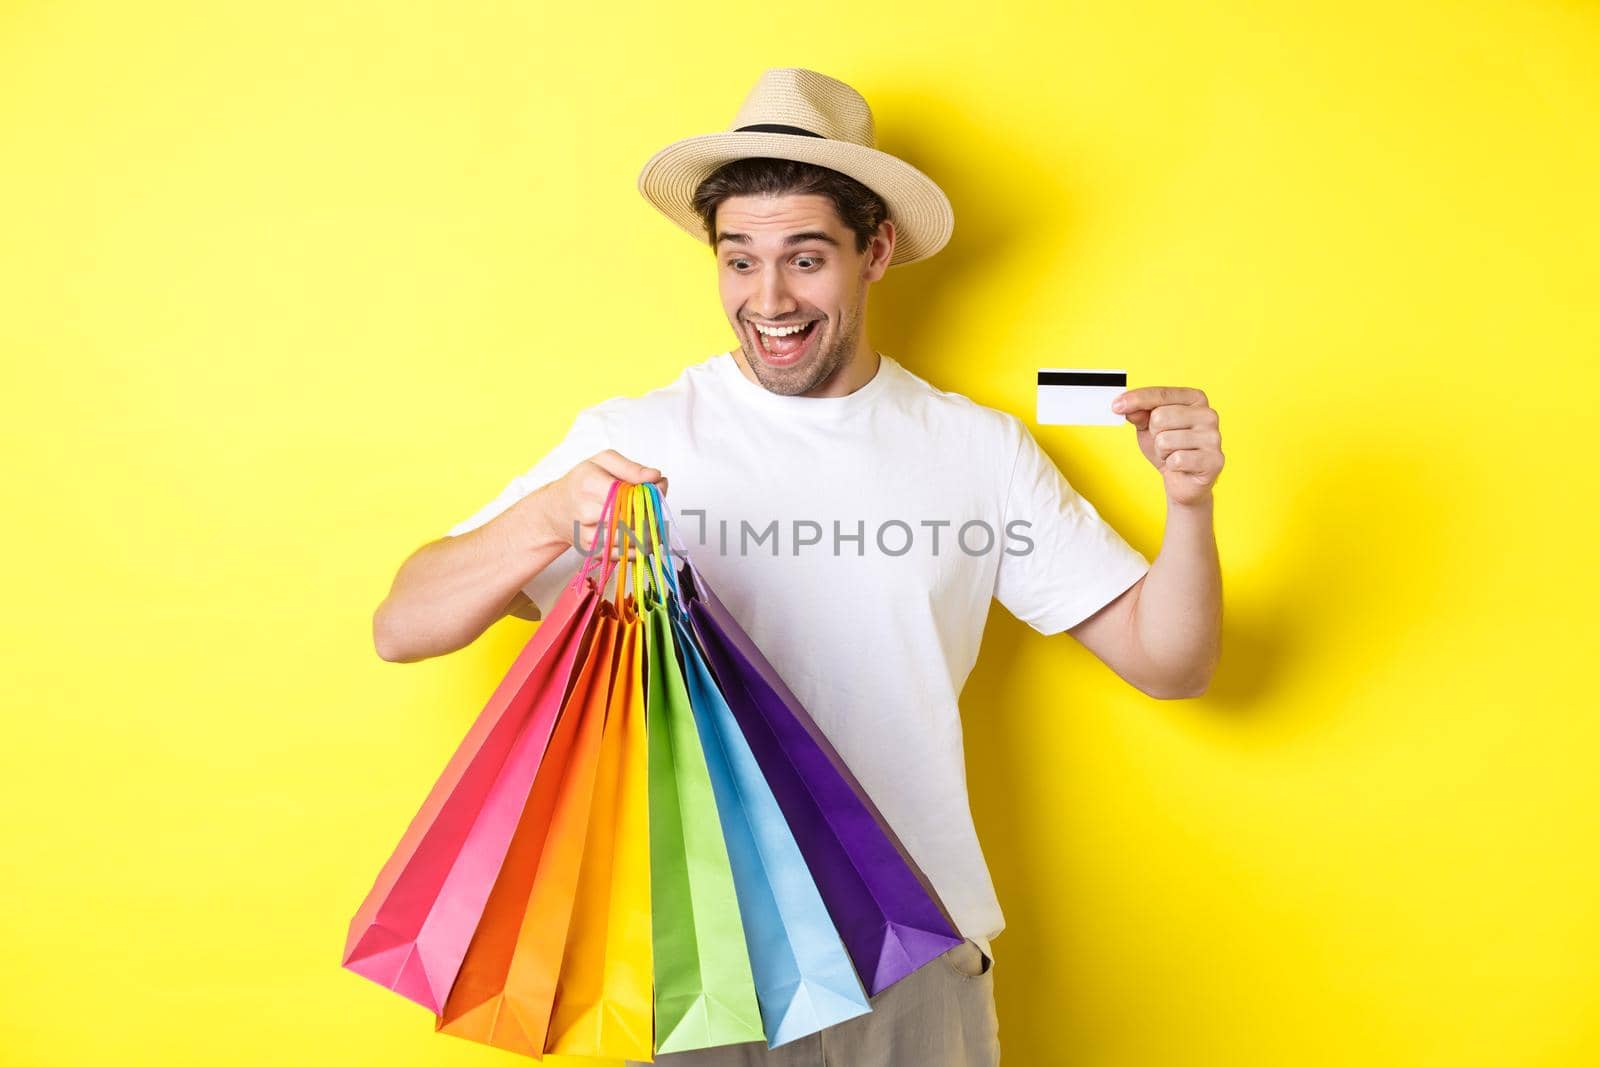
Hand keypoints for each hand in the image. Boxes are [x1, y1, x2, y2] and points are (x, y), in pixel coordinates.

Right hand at [537, 450, 667, 555]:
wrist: (556, 509)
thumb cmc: (581, 483)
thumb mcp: (603, 462)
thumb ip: (631, 467)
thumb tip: (655, 476)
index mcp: (590, 484)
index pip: (629, 496)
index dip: (649, 496)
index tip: (658, 490)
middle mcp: (586, 511)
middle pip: (633, 519)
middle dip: (653, 515)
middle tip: (659, 508)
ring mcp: (589, 534)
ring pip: (632, 540)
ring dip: (651, 534)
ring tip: (654, 523)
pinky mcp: (593, 551)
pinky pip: (625, 555)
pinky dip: (640, 548)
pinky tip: (643, 536)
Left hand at [1110, 387, 1223, 506]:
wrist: (1183, 481)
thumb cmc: (1169, 449)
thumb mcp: (1148, 427)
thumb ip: (1139, 413)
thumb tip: (1127, 407)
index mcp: (1195, 399)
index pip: (1161, 394)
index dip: (1135, 400)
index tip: (1115, 406)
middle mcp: (1208, 414)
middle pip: (1160, 417)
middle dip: (1154, 434)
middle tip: (1164, 443)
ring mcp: (1214, 437)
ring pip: (1165, 440)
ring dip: (1162, 452)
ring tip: (1173, 454)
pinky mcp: (1214, 460)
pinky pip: (1177, 460)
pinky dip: (1171, 466)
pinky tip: (1181, 466)